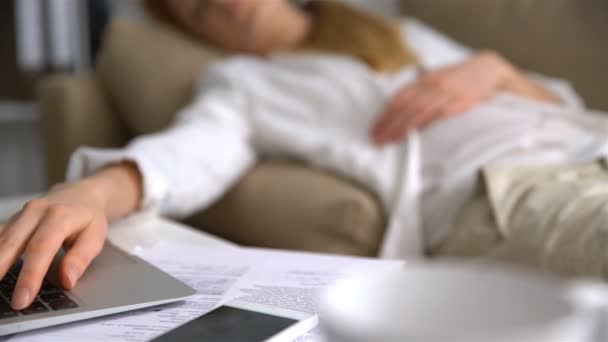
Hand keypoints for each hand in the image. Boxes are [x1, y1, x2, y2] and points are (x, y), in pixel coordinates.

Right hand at [0, 181, 107, 309]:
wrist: (80, 195)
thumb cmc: (89, 218)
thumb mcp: (95, 237)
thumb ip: (81, 258)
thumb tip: (67, 280)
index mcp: (60, 216)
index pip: (41, 248)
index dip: (30, 275)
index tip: (23, 298)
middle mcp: (36, 212)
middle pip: (12, 244)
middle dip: (1, 272)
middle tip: (3, 299)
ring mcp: (21, 214)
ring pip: (0, 241)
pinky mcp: (12, 220)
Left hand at [371, 51, 511, 144]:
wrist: (487, 68)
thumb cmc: (459, 77)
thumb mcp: (437, 78)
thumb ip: (420, 91)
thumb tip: (399, 108)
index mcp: (424, 79)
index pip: (399, 97)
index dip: (385, 113)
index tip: (374, 127)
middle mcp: (432, 84)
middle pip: (405, 105)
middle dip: (389, 123)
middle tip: (376, 138)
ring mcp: (446, 93)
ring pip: (418, 111)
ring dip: (401, 127)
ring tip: (389, 140)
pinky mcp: (460, 102)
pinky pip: (438, 114)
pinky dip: (423, 123)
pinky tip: (413, 133)